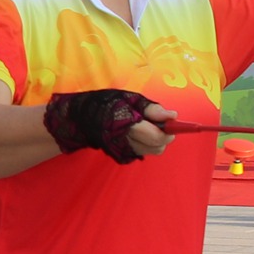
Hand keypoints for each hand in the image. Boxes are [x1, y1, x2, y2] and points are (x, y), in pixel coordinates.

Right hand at [42, 88, 173, 162]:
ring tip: (145, 126)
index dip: (169, 131)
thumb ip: (151, 108)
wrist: (80, 118)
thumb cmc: (105, 103)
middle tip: (159, 122)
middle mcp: (125, 142)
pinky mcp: (122, 156)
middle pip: (158, 147)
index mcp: (128, 125)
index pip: (157, 136)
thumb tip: (173, 115)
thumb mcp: (128, 98)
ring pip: (152, 151)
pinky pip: (143, 152)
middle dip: (163, 135)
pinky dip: (145, 143)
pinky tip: (136, 133)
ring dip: (155, 140)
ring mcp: (123, 152)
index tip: (173, 123)